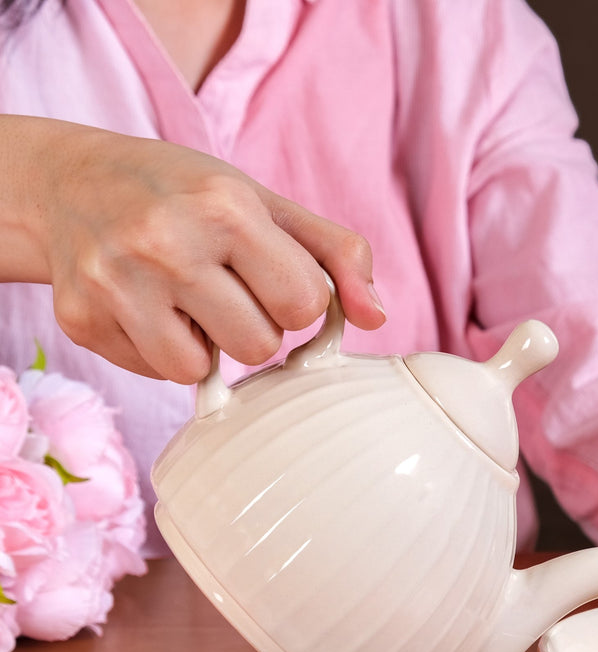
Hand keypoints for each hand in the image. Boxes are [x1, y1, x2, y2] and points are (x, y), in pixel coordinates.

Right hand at [1, 116, 385, 381]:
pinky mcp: (83, 320)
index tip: (267, 274)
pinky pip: (157, 372)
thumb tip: (376, 318)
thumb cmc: (187, 196)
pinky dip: (163, 350)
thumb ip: (338, 255)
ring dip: (207, 346)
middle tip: (222, 285)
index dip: (295, 297)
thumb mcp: (266, 204)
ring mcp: (116, 284)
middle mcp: (164, 242)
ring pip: (203, 372)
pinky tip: (149, 307)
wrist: (71, 183)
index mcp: (224, 206)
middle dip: (253, 324)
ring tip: (186, 299)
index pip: (304, 304)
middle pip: (259, 346)